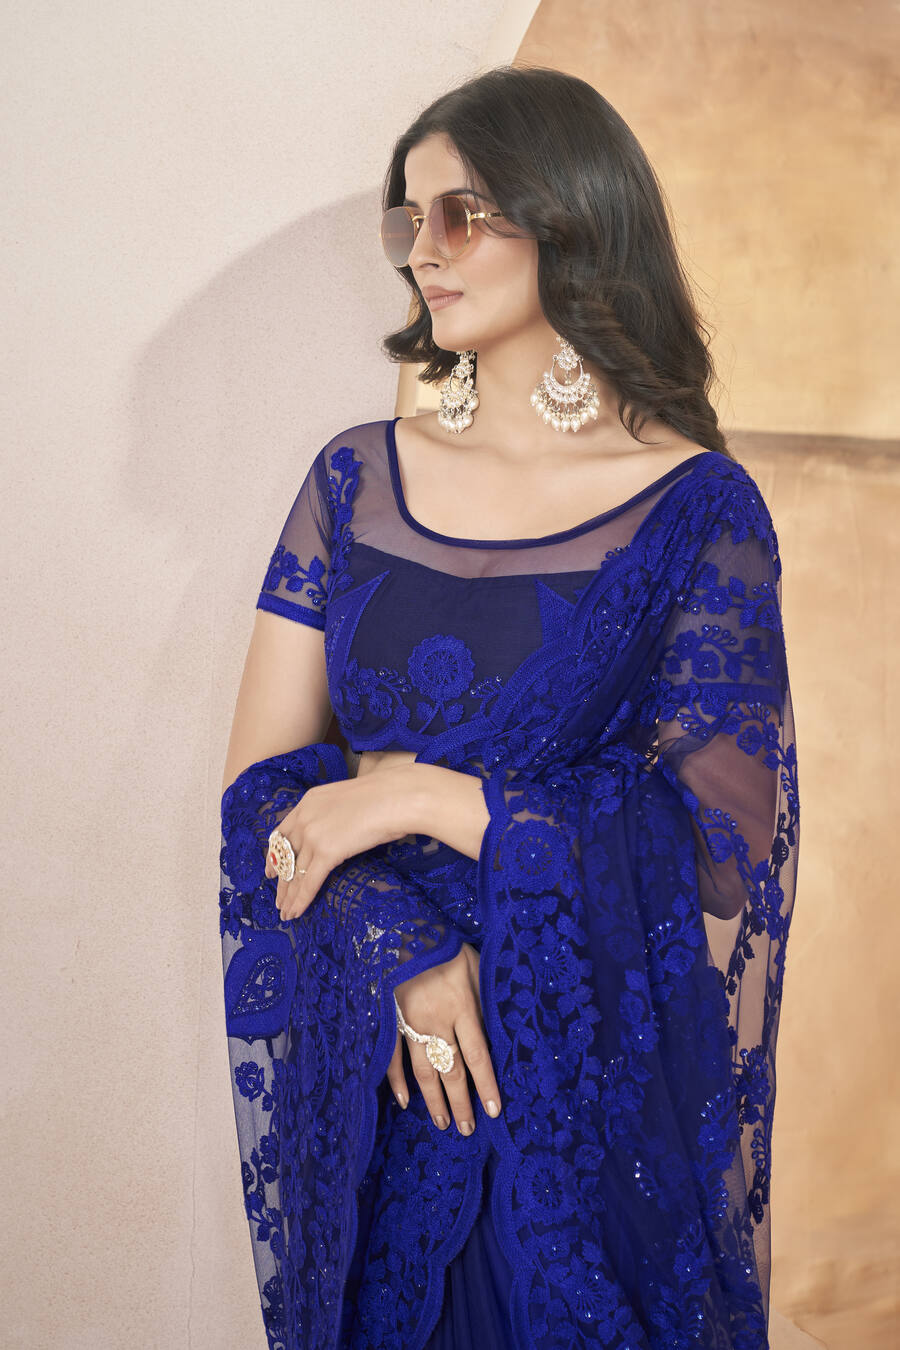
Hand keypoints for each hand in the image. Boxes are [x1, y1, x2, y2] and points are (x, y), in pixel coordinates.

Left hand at [264, 765, 414, 920]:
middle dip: (281, 882)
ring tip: (286, 913)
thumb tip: (336, 834)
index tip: (270, 871)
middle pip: (285, 857)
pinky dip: (301, 900)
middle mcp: (304, 818)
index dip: (275, 856)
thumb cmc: (384, 796)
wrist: (396, 796)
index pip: (282, 834)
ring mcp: (313, 835)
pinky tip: (296, 912)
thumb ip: (333, 816)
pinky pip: (309, 881)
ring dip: (289, 896)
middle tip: (277, 900)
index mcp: (308, 802)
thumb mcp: (347, 800)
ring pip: (295, 873)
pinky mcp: (326, 852)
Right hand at [387, 942, 501, 1134]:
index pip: (478, 1056)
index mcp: (462, 1008)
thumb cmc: (443, 945)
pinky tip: (404, 1101)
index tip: (495, 1111)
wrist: (397, 929)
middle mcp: (437, 1022)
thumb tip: (500, 1023)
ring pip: (424, 1071)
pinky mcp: (390, 1021)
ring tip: (442, 1123)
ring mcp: (410, 1024)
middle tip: (468, 1130)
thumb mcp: (475, 963)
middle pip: (451, 1071)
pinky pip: (394, 1057)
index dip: (487, 1086)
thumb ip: (485, 994)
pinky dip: (397, 1081)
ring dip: (433, 1100)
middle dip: (461, 1103)